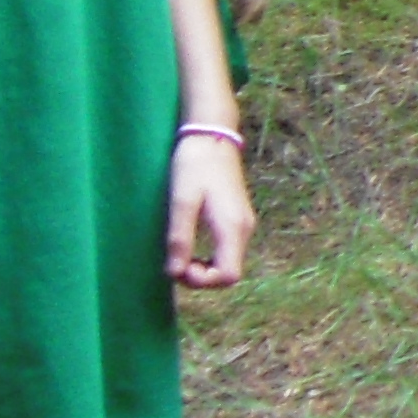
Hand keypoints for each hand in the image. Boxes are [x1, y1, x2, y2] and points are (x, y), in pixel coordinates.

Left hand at [167, 133, 254, 291]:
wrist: (212, 135)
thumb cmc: (194, 165)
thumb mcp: (182, 201)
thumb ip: (180, 238)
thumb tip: (175, 273)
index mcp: (232, 227)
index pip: (228, 275)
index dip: (203, 281)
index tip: (178, 268)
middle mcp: (243, 230)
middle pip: (229, 272)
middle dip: (201, 277)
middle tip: (173, 264)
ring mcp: (242, 224)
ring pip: (228, 262)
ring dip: (204, 267)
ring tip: (179, 255)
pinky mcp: (236, 218)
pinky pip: (226, 250)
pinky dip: (208, 256)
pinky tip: (190, 245)